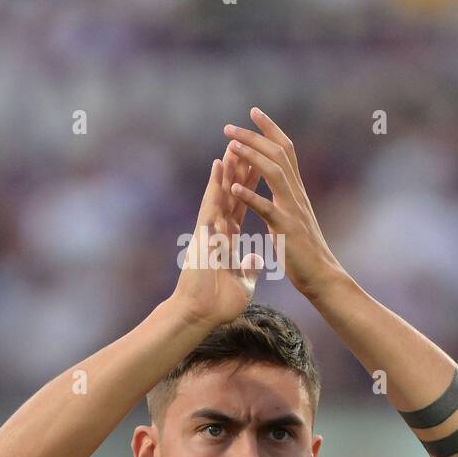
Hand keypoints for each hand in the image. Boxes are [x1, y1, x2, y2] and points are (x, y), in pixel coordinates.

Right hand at [169, 157, 263, 329]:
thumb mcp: (242, 282)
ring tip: (234, 141)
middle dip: (240, 167)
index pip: (241, 204)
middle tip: (246, 141)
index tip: (258, 164)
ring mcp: (209, 229)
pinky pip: (212, 204)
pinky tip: (220, 163)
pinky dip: (216, 184)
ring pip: (221, 192)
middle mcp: (217, 229)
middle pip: (231, 191)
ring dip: (228, 167)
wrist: (200, 315)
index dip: (249, 184)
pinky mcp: (203, 234)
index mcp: (227, 238)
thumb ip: (247, 267)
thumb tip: (255, 258)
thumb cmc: (217, 303)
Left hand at [222, 107, 345, 300]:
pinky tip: (234, 188)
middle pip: (277, 154)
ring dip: (251, 157)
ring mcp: (292, 210)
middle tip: (229, 127)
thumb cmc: (304, 251)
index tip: (253, 112)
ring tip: (230, 146)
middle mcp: (295, 194)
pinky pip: (267, 208)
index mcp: (294, 190)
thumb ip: (285, 199)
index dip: (270, 129)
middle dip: (254, 136)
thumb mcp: (293, 217)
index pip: (284, 150)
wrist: (321, 276)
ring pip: (274, 173)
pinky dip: (251, 196)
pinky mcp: (287, 229)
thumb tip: (277, 184)